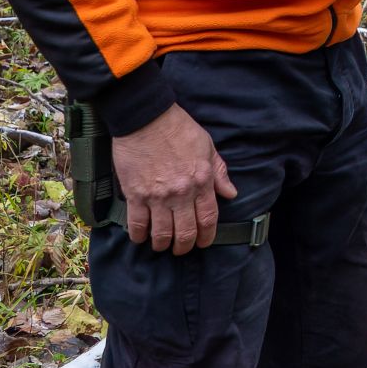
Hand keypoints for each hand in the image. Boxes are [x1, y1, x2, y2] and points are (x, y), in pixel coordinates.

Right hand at [111, 104, 236, 254]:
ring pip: (162, 233)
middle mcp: (181, 193)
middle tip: (181, 248)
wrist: (146, 118)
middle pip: (186, 232)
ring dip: (162, 244)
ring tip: (161, 245)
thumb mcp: (207, 147)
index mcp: (202, 181)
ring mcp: (158, 196)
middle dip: (184, 246)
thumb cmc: (178, 128)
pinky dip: (139, 236)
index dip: (206, 236)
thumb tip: (231, 193)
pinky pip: (137, 224)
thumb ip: (219, 173)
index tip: (203, 242)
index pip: (208, 218)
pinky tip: (141, 238)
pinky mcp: (136, 194)